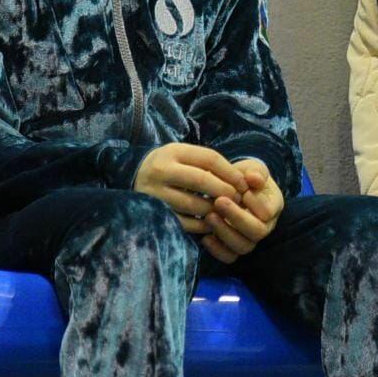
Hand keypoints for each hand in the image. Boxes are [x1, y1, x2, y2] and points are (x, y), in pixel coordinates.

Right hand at [133, 143, 248, 234]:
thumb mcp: (183, 155)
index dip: (231, 172)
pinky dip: (201, 224)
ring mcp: (155, 193)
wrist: (133, 176)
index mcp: (173, 152)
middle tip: (238, 199)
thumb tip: (243, 179)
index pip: (210, 159)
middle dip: (225, 191)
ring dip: (214, 209)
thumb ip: (208, 163)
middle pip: (202, 180)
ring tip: (225, 211)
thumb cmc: (169, 166)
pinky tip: (211, 223)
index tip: (244, 183)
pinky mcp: (154, 213)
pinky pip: (183, 222)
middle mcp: (161, 170)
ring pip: (193, 203)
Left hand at [200, 159, 284, 263]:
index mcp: (273, 206)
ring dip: (224, 232)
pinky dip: (217, 250)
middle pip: (257, 232)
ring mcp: (250, 239)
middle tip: (218, 202)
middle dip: (236, 218)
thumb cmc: (245, 177)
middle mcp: (265, 226)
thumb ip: (255, 171)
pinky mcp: (234, 248)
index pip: (268, 212)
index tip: (241, 191)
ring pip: (243, 247)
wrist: (234, 187)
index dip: (254, 203)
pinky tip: (205, 237)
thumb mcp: (252, 168)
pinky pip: (229, 257)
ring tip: (209, 216)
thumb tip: (254, 178)